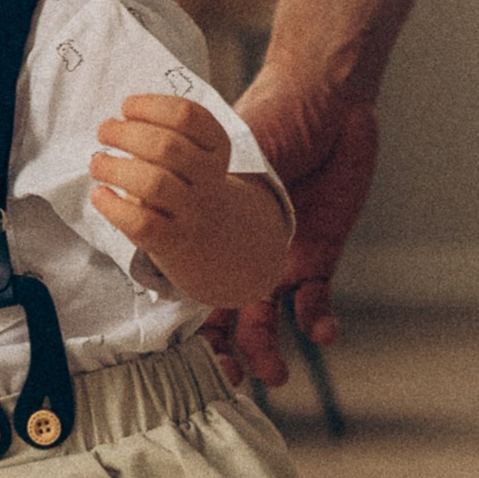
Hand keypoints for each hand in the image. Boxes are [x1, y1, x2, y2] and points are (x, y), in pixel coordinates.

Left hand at [92, 96, 288, 307]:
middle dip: (127, 134)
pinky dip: (113, 207)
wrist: (214, 235)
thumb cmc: (186, 180)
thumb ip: (163, 131)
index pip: (187, 115)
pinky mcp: (173, 240)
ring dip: (115, 168)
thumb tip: (114, 124)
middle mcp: (210, 178)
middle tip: (104, 131)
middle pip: (168, 148)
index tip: (126, 106)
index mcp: (217, 146)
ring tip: (97, 163)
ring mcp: (194, 211)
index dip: (151, 106)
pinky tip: (100, 195)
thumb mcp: (191, 150)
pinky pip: (142, 224)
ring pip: (155, 184)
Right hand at [213, 0, 411, 387]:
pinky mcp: (320, 253)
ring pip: (271, 318)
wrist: (326, 98)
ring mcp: (280, 256)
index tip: (186, 352)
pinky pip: (316, 299)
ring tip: (274, 376)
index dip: (189, 321)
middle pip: (229, 313)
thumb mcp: (223, 151)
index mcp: (210, 227)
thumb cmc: (270, 112)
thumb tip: (153, 209)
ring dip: (269, 350)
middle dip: (228, 351)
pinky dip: (319, 321)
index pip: (193, 282)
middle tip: (231, 379)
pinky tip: (322, 334)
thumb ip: (200, 187)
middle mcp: (241, 249)